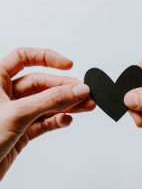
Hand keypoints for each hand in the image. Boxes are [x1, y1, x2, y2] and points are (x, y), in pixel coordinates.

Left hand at [0, 48, 95, 179]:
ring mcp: (17, 113)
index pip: (24, 57)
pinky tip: (66, 120)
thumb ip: (50, 100)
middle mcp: (7, 95)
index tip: (68, 64)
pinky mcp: (23, 130)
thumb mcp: (18, 113)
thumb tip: (77, 90)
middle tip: (84, 93)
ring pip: (47, 103)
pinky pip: (45, 121)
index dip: (47, 58)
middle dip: (65, 88)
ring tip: (86, 106)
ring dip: (67, 105)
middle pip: (43, 83)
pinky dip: (57, 121)